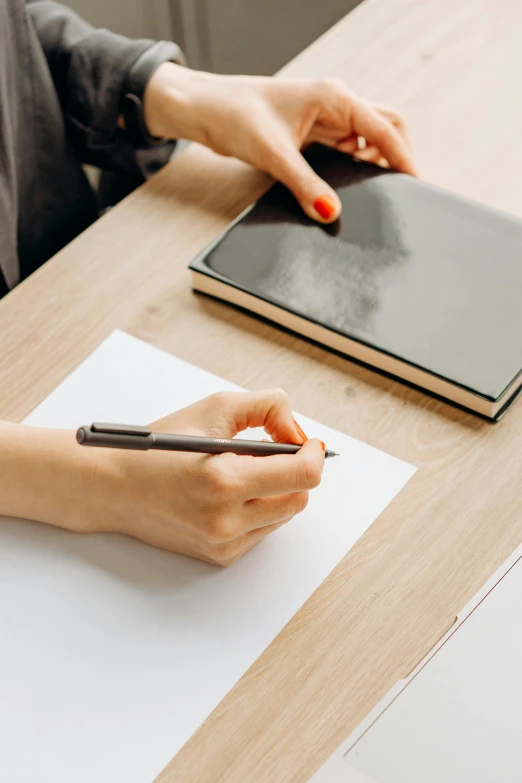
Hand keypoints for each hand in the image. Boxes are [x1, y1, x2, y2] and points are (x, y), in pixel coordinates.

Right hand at [96, 389, 324, 564]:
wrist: (115, 487)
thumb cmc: (160, 447)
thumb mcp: (214, 409)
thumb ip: (267, 408)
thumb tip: (298, 432)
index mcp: (225, 480)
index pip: (303, 475)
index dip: (314, 455)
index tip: (309, 443)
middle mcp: (227, 520)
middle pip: (299, 498)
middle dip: (295, 472)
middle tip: (275, 453)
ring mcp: (223, 543)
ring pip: (283, 516)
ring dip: (276, 491)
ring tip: (243, 472)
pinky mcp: (219, 556)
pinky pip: (261, 531)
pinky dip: (257, 510)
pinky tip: (230, 495)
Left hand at [144, 63, 416, 222]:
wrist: (205, 111)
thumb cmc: (235, 115)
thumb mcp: (274, 155)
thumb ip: (305, 185)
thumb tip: (330, 212)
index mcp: (335, 97)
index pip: (385, 128)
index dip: (403, 158)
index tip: (415, 184)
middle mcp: (335, 105)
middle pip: (385, 130)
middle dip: (395, 158)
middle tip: (396, 191)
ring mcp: (325, 120)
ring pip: (365, 143)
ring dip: (371, 166)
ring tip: (371, 194)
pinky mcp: (312, 135)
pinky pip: (344, 152)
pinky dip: (350, 169)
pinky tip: (343, 189)